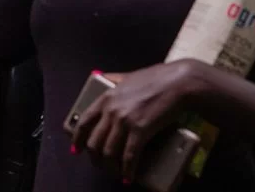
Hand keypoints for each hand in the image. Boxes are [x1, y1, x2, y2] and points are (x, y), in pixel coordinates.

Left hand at [70, 60, 200, 182]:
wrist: (178, 83)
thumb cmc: (156, 78)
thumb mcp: (127, 76)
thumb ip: (113, 79)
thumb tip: (102, 77)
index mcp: (106, 98)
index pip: (84, 122)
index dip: (78, 138)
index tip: (76, 149)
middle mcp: (111, 110)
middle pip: (94, 141)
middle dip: (95, 158)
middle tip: (100, 165)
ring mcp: (124, 121)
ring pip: (109, 151)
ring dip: (110, 167)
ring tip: (115, 173)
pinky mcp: (141, 130)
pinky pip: (129, 156)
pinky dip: (127, 170)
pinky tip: (128, 177)